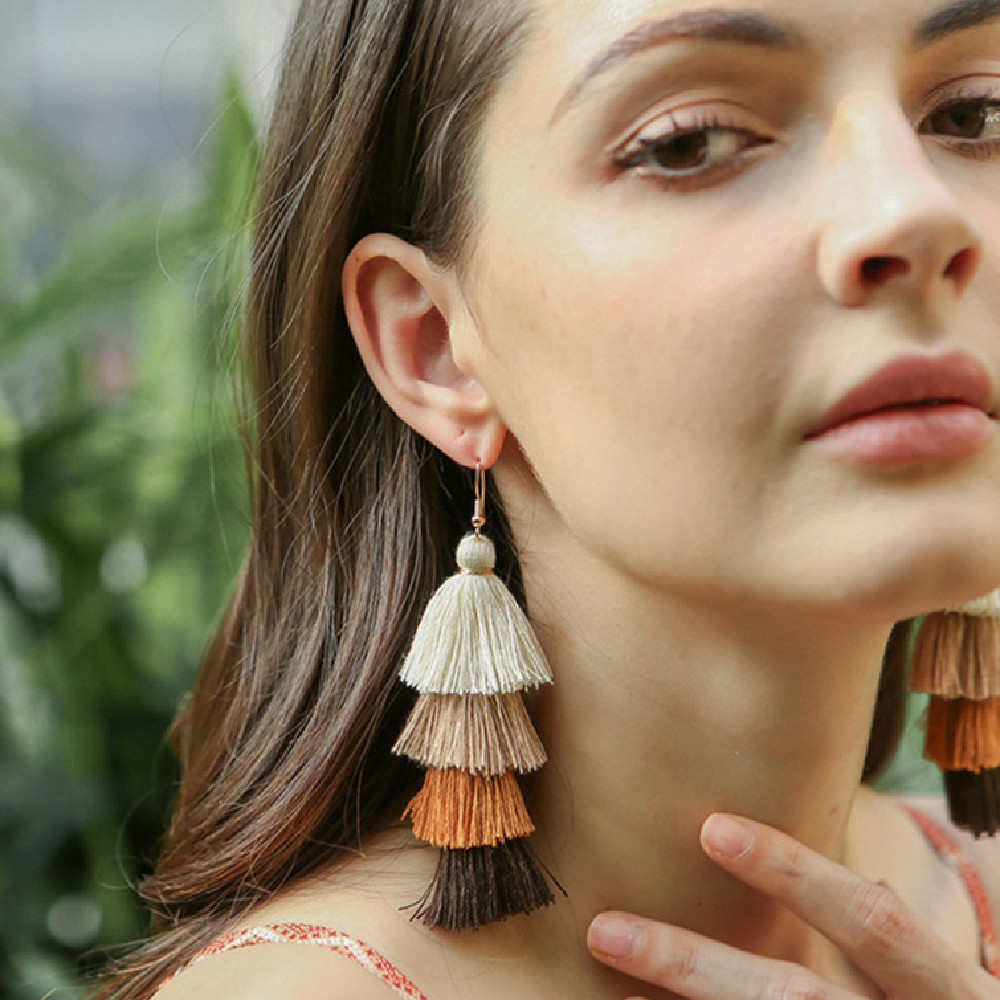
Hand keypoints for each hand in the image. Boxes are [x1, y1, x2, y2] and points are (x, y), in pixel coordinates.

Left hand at [587, 813, 999, 998]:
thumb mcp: (942, 990)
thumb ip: (892, 950)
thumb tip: (865, 882)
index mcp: (942, 990)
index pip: (869, 922)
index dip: (794, 873)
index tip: (710, 829)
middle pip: (792, 998)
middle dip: (691, 965)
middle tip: (605, 932)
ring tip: (612, 996)